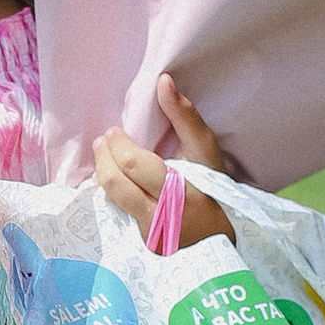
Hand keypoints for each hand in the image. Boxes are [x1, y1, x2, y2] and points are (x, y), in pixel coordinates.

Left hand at [94, 70, 236, 248]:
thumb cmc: (214, 187)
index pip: (133, 165)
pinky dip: (112, 192)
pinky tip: (115, 180)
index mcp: (179, 190)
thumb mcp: (207, 152)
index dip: (118, 145)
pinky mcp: (140, 243)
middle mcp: (160, 215)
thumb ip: (185, 117)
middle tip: (104, 141)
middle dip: (103, 156)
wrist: (222, 238)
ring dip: (102, 172)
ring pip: (110, 199)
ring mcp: (148, 232)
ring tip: (105, 155)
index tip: (115, 131)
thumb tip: (163, 81)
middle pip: (114, 183)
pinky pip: (116, 213)